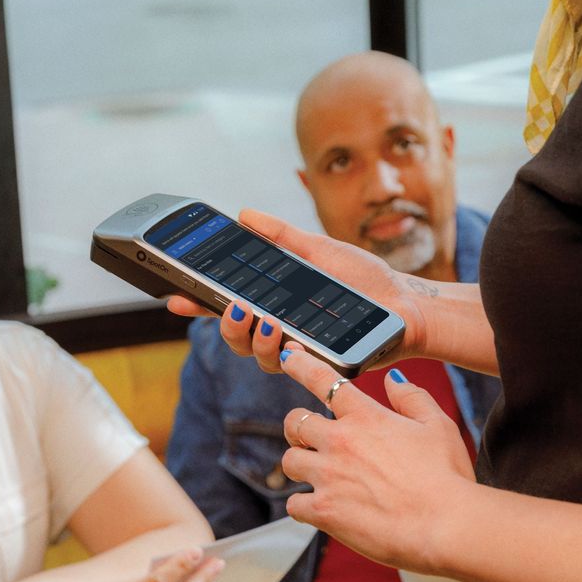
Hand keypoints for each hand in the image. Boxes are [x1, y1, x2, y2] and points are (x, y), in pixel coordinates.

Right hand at [167, 209, 425, 371]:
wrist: (405, 306)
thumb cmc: (366, 279)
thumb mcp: (319, 250)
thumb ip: (280, 236)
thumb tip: (244, 215)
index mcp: (274, 303)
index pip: (226, 306)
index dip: (198, 304)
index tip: (176, 298)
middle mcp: (280, 330)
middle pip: (234, 337)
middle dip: (225, 325)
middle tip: (235, 308)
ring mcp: (299, 351)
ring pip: (257, 356)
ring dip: (254, 340)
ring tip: (267, 322)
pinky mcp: (320, 367)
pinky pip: (292, 367)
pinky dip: (287, 353)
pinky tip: (290, 342)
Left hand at [278, 345, 475, 572]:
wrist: (445, 525)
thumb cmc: (448, 477)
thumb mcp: (439, 426)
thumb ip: (412, 398)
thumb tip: (393, 379)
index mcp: (366, 417)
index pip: (323, 379)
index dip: (300, 364)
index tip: (287, 357)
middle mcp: (340, 441)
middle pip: (294, 422)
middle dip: (298, 428)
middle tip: (310, 439)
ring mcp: (328, 476)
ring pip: (288, 460)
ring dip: (300, 465)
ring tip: (317, 475)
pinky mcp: (324, 511)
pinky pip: (293, 504)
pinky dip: (303, 506)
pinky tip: (320, 509)